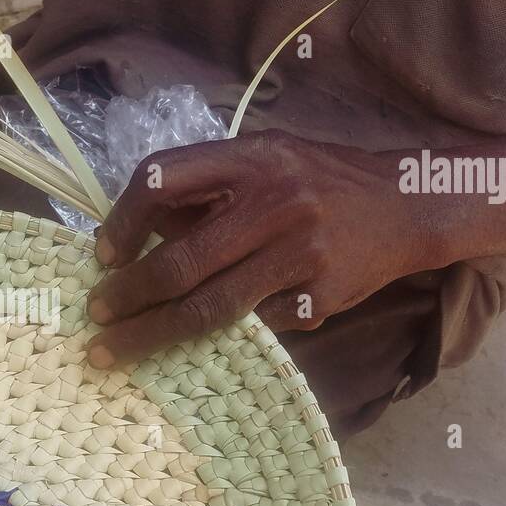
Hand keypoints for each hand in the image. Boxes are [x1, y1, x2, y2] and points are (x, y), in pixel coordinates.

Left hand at [86, 130, 437, 366]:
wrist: (408, 206)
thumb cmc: (321, 181)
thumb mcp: (265, 160)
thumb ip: (207, 189)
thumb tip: (134, 235)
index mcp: (252, 158)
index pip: (163, 180)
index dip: (123, 219)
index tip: (105, 254)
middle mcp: (275, 203)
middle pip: (179, 261)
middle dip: (126, 295)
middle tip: (96, 314)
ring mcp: (301, 254)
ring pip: (209, 308)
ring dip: (151, 332)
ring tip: (114, 347)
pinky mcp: (320, 297)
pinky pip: (253, 325)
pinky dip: (222, 334)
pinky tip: (198, 343)